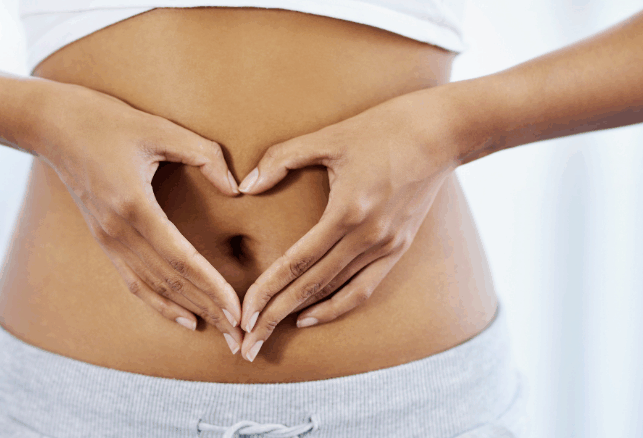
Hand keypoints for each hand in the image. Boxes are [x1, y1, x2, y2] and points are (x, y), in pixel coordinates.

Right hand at [24, 81, 244, 349]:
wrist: (52, 125)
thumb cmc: (107, 121)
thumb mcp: (160, 128)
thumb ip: (204, 155)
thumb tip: (236, 188)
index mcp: (134, 205)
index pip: (181, 259)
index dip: (211, 286)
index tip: (238, 309)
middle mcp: (118, 231)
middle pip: (170, 282)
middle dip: (208, 309)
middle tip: (239, 335)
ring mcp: (107, 239)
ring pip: (152, 287)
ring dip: (188, 311)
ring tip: (220, 332)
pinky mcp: (104, 240)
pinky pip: (134, 281)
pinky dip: (159, 302)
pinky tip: (184, 316)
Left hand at [235, 89, 461, 360]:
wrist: (443, 132)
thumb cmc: (382, 127)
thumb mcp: (329, 136)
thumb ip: (282, 158)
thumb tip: (245, 185)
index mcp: (348, 211)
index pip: (297, 263)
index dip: (267, 291)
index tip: (243, 315)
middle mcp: (369, 237)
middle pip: (312, 287)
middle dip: (275, 316)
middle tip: (247, 344)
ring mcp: (387, 246)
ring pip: (337, 293)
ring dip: (302, 316)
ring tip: (272, 335)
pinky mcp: (400, 247)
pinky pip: (364, 287)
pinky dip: (337, 306)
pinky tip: (311, 315)